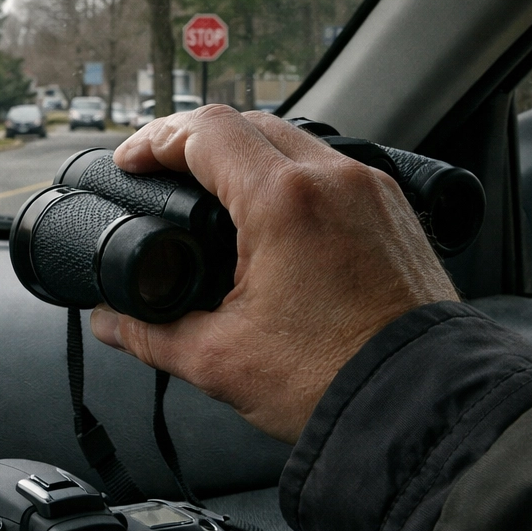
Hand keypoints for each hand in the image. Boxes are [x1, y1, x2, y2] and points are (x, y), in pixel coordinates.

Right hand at [91, 106, 457, 442]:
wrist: (422, 408)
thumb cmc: (335, 381)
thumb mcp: (219, 360)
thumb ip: (149, 335)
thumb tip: (110, 322)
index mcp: (284, 201)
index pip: (205, 132)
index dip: (154, 140)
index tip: (130, 163)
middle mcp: (334, 179)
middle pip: (247, 122)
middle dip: (194, 140)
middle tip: (159, 171)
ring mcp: (371, 191)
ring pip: (293, 138)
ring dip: (244, 152)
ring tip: (209, 190)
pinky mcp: (395, 212)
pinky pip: (330, 167)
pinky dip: (289, 174)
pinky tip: (268, 215)